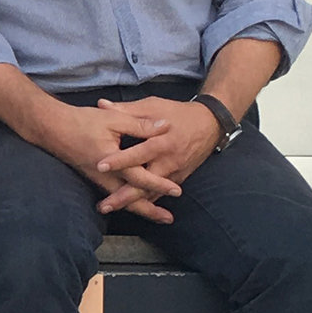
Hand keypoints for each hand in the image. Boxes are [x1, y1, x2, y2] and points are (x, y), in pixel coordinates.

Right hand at [30, 101, 175, 223]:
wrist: (51, 128)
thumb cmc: (81, 121)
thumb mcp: (114, 118)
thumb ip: (140, 124)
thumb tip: (165, 127)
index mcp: (112, 161)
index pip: (140, 177)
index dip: (159, 184)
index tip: (177, 191)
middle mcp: (104, 175)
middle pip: (129, 200)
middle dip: (149, 210)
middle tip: (167, 219)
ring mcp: (97, 178)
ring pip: (120, 200)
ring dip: (139, 208)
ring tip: (155, 215)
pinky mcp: (93, 176)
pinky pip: (112, 193)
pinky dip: (125, 200)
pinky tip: (134, 200)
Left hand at [89, 97, 219, 215]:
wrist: (211, 123)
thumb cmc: (178, 113)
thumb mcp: (154, 106)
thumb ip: (127, 109)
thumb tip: (101, 104)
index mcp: (163, 141)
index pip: (139, 153)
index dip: (120, 160)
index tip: (100, 166)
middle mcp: (170, 160)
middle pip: (145, 182)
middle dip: (124, 195)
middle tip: (103, 205)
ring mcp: (175, 172)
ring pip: (151, 192)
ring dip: (132, 203)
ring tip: (108, 208)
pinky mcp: (179, 178)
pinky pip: (160, 193)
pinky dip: (145, 201)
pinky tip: (128, 208)